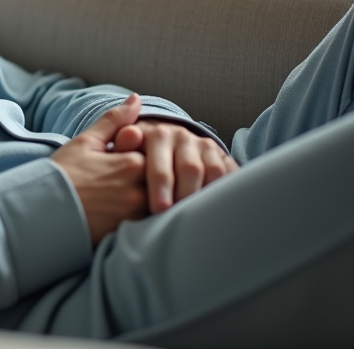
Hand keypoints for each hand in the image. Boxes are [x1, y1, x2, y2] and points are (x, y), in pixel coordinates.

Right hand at [50, 94, 147, 246]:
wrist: (40, 211)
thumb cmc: (62, 173)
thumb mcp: (86, 141)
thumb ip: (115, 120)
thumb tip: (136, 99)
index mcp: (131, 163)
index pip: (158, 155)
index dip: (144, 156)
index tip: (126, 159)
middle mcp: (139, 189)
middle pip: (162, 181)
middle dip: (151, 178)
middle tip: (123, 181)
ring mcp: (136, 215)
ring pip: (159, 203)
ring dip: (150, 198)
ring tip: (121, 198)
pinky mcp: (130, 234)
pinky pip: (150, 224)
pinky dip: (144, 217)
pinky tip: (121, 213)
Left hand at [111, 117, 238, 213]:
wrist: (161, 143)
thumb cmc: (136, 154)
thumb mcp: (124, 148)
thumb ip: (122, 144)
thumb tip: (129, 135)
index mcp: (158, 134)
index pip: (161, 162)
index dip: (161, 186)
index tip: (158, 208)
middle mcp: (184, 137)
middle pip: (190, 169)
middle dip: (184, 195)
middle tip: (179, 218)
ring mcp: (205, 146)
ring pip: (213, 171)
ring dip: (207, 195)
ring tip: (199, 218)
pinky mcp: (222, 156)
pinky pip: (231, 174)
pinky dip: (228, 191)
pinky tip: (220, 209)